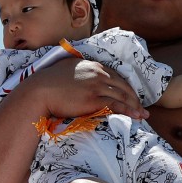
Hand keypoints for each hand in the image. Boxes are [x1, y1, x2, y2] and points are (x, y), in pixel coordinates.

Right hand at [21, 58, 148, 119]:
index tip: (132, 96)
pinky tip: (134, 117)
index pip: (117, 76)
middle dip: (135, 98)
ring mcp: (96, 85)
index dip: (127, 87)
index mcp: (93, 65)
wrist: (39, 91)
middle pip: (124, 86)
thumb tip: (80, 74)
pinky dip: (128, 111)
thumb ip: (79, 70)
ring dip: (135, 106)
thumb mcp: (67, 69)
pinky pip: (116, 105)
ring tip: (142, 115)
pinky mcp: (93, 98)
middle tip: (142, 108)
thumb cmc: (48, 82)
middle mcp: (98, 73)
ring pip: (123, 95)